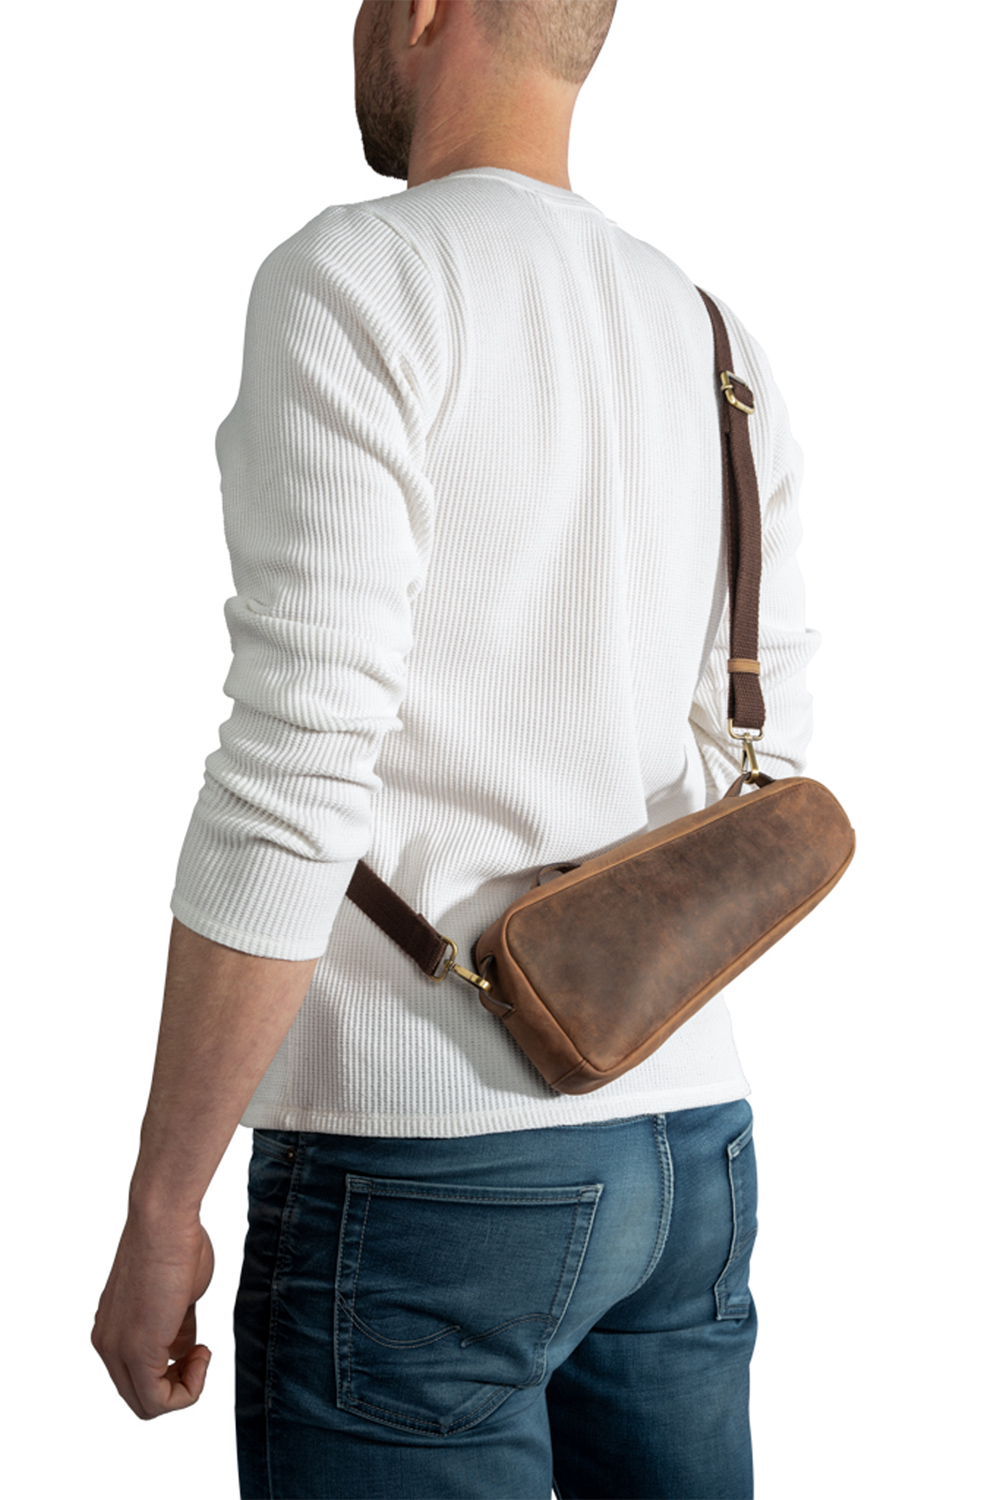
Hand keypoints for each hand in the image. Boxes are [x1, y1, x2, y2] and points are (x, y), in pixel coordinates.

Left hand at [91, 1208, 214, 1418]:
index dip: (174, 1373)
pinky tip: (202, 1354)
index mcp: (112, 1331)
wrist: (164, 1221)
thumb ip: (177, 1328)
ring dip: (185, 1389)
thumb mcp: (178, 1297)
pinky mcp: (137, 1350)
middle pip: (140, 1398)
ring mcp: (118, 1349)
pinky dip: (188, 1390)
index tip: (197, 1343)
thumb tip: (182, 1349)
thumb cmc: (176, 1244)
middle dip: (179, 1385)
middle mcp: (107, 1345)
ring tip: (202, 1353)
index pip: (137, 1378)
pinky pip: (159, 1400)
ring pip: (148, 1405)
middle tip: (201, 1352)